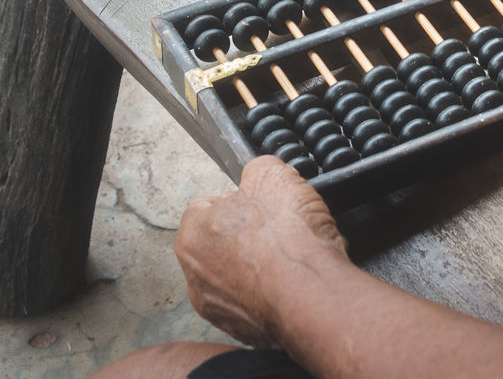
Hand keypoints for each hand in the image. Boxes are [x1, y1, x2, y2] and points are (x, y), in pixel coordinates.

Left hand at [175, 156, 347, 347]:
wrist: (310, 293)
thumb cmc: (286, 236)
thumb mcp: (272, 173)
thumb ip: (257, 169)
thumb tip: (259, 175)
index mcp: (192, 234)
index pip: (209, 208)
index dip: (242, 202)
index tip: (265, 206)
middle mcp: (195, 276)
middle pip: (222, 245)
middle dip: (249, 238)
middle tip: (280, 231)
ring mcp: (217, 309)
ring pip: (238, 278)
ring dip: (259, 269)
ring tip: (291, 260)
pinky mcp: (242, 332)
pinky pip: (255, 304)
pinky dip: (271, 295)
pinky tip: (293, 284)